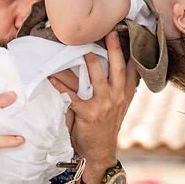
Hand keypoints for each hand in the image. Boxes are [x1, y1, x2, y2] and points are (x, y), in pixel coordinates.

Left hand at [48, 31, 138, 183]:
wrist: (100, 151)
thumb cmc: (106, 125)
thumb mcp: (118, 105)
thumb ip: (117, 87)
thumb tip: (109, 61)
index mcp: (126, 93)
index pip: (132, 69)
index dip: (131, 51)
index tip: (128, 33)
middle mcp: (118, 97)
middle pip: (118, 68)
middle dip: (114, 49)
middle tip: (109, 32)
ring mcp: (104, 105)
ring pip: (98, 77)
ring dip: (90, 61)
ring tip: (82, 46)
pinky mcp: (88, 113)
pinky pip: (73, 96)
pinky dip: (61, 86)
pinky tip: (52, 77)